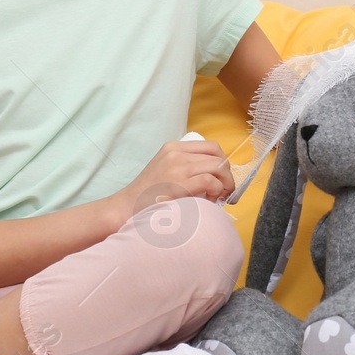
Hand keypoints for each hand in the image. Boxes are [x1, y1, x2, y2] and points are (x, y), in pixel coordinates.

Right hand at [102, 137, 234, 232]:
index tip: (223, 178)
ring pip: (218, 167)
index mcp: (173, 147)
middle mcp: (176, 153)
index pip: (211, 147)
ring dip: (225, 184)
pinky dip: (216, 191)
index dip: (223, 162)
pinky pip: (210, 181)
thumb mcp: (165, 170)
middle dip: (228, 175)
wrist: (126, 207)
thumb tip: (216, 175)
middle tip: (226, 191)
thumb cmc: (147, 195)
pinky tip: (210, 200)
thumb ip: (186, 166)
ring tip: (219, 197)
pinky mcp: (178, 183)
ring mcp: (177, 167)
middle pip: (218, 157)